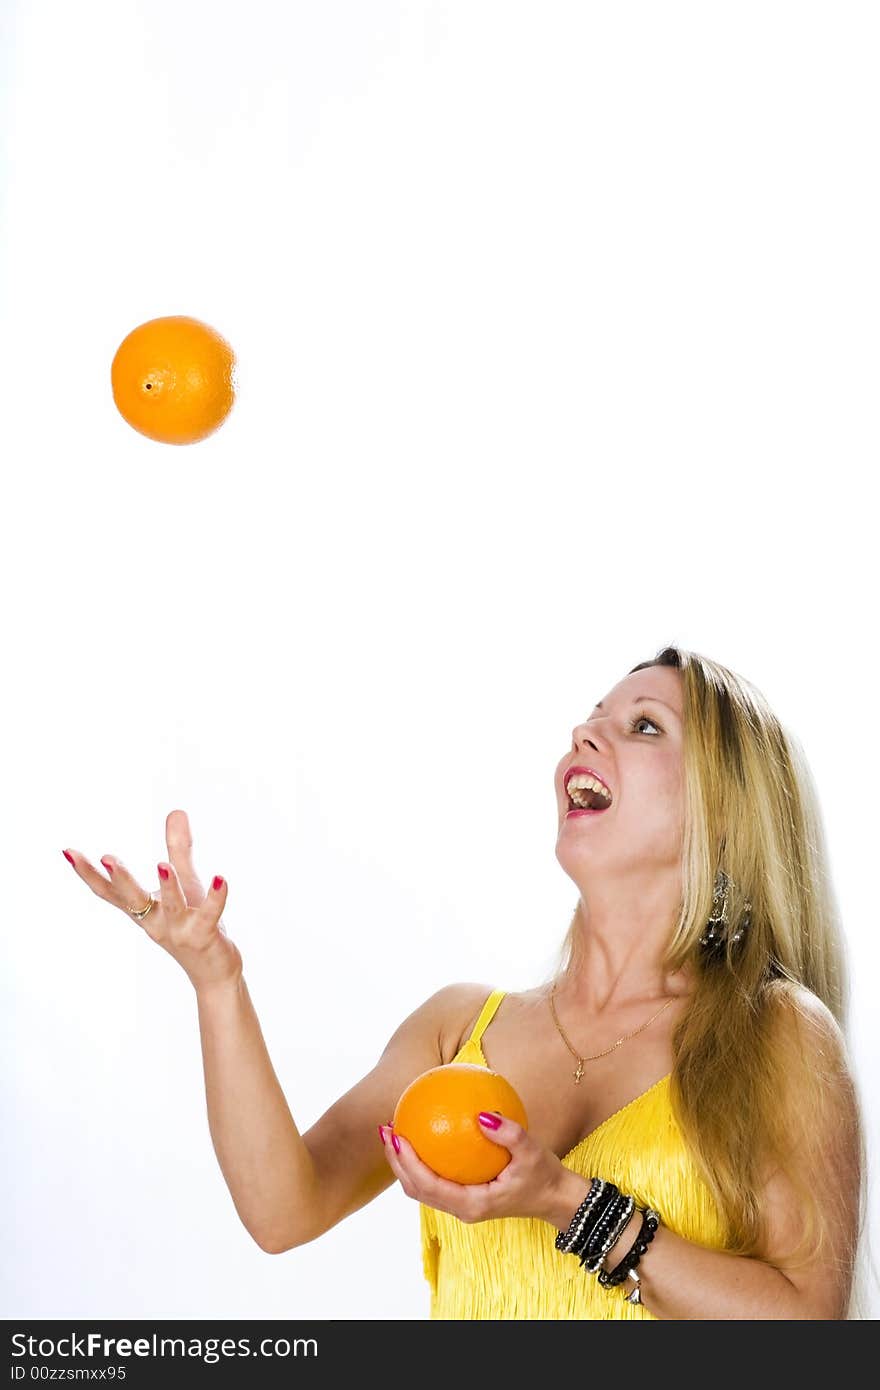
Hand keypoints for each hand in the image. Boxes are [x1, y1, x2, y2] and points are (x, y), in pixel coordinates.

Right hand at [63, 808, 242, 993]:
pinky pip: (210, 915)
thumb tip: (176, 810)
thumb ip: (178, 848)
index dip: (89, 874)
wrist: (213, 971)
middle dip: (121, 879)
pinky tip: (220, 878)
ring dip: (167, 887)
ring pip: (172, 908)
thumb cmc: (193, 923)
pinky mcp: (205, 935)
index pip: (110, 891)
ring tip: (162, 865)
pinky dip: (216, 898)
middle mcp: (155, 921)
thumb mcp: (183, 882)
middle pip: (133, 899)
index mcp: (143, 909)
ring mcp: (179, 930)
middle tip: (106, 858)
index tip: (68, 852)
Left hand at [378, 1110, 571, 1226]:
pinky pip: (437, 1179)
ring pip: (423, 1188)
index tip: (396, 1137)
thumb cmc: (544, 1177)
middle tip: (386, 1130)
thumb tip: (483, 1114)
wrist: (556, 1199)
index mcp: (471, 1204)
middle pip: (416, 1189)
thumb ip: (510, 1135)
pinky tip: (425, 1134)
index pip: (428, 1186)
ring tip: (395, 1132)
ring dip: (405, 1163)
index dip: (407, 1163)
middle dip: (396, 1162)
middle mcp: (462, 1208)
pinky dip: (423, 1160)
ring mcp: (462, 1204)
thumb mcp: (532, 1153)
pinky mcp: (466, 1195)